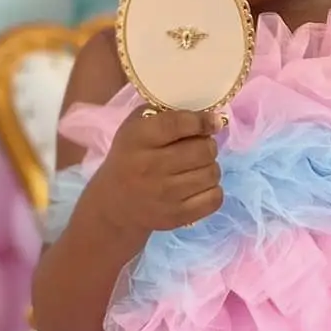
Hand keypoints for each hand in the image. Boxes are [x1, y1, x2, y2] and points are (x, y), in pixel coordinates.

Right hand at [88, 107, 222, 239]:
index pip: (180, 124)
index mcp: (139, 138)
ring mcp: (165, 194)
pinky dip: (213, 190)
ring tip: (197, 168)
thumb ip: (166, 114)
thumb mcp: (136, 127)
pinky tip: (199, 187)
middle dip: (208, 145)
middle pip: (203, 150)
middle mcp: (151, 166)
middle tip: (200, 148)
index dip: (202, 121)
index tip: (212, 122)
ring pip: (212, 173)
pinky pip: (215, 198)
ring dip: (210, 167)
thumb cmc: (130, 157)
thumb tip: (210, 118)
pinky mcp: (176, 216)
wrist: (116, 204)